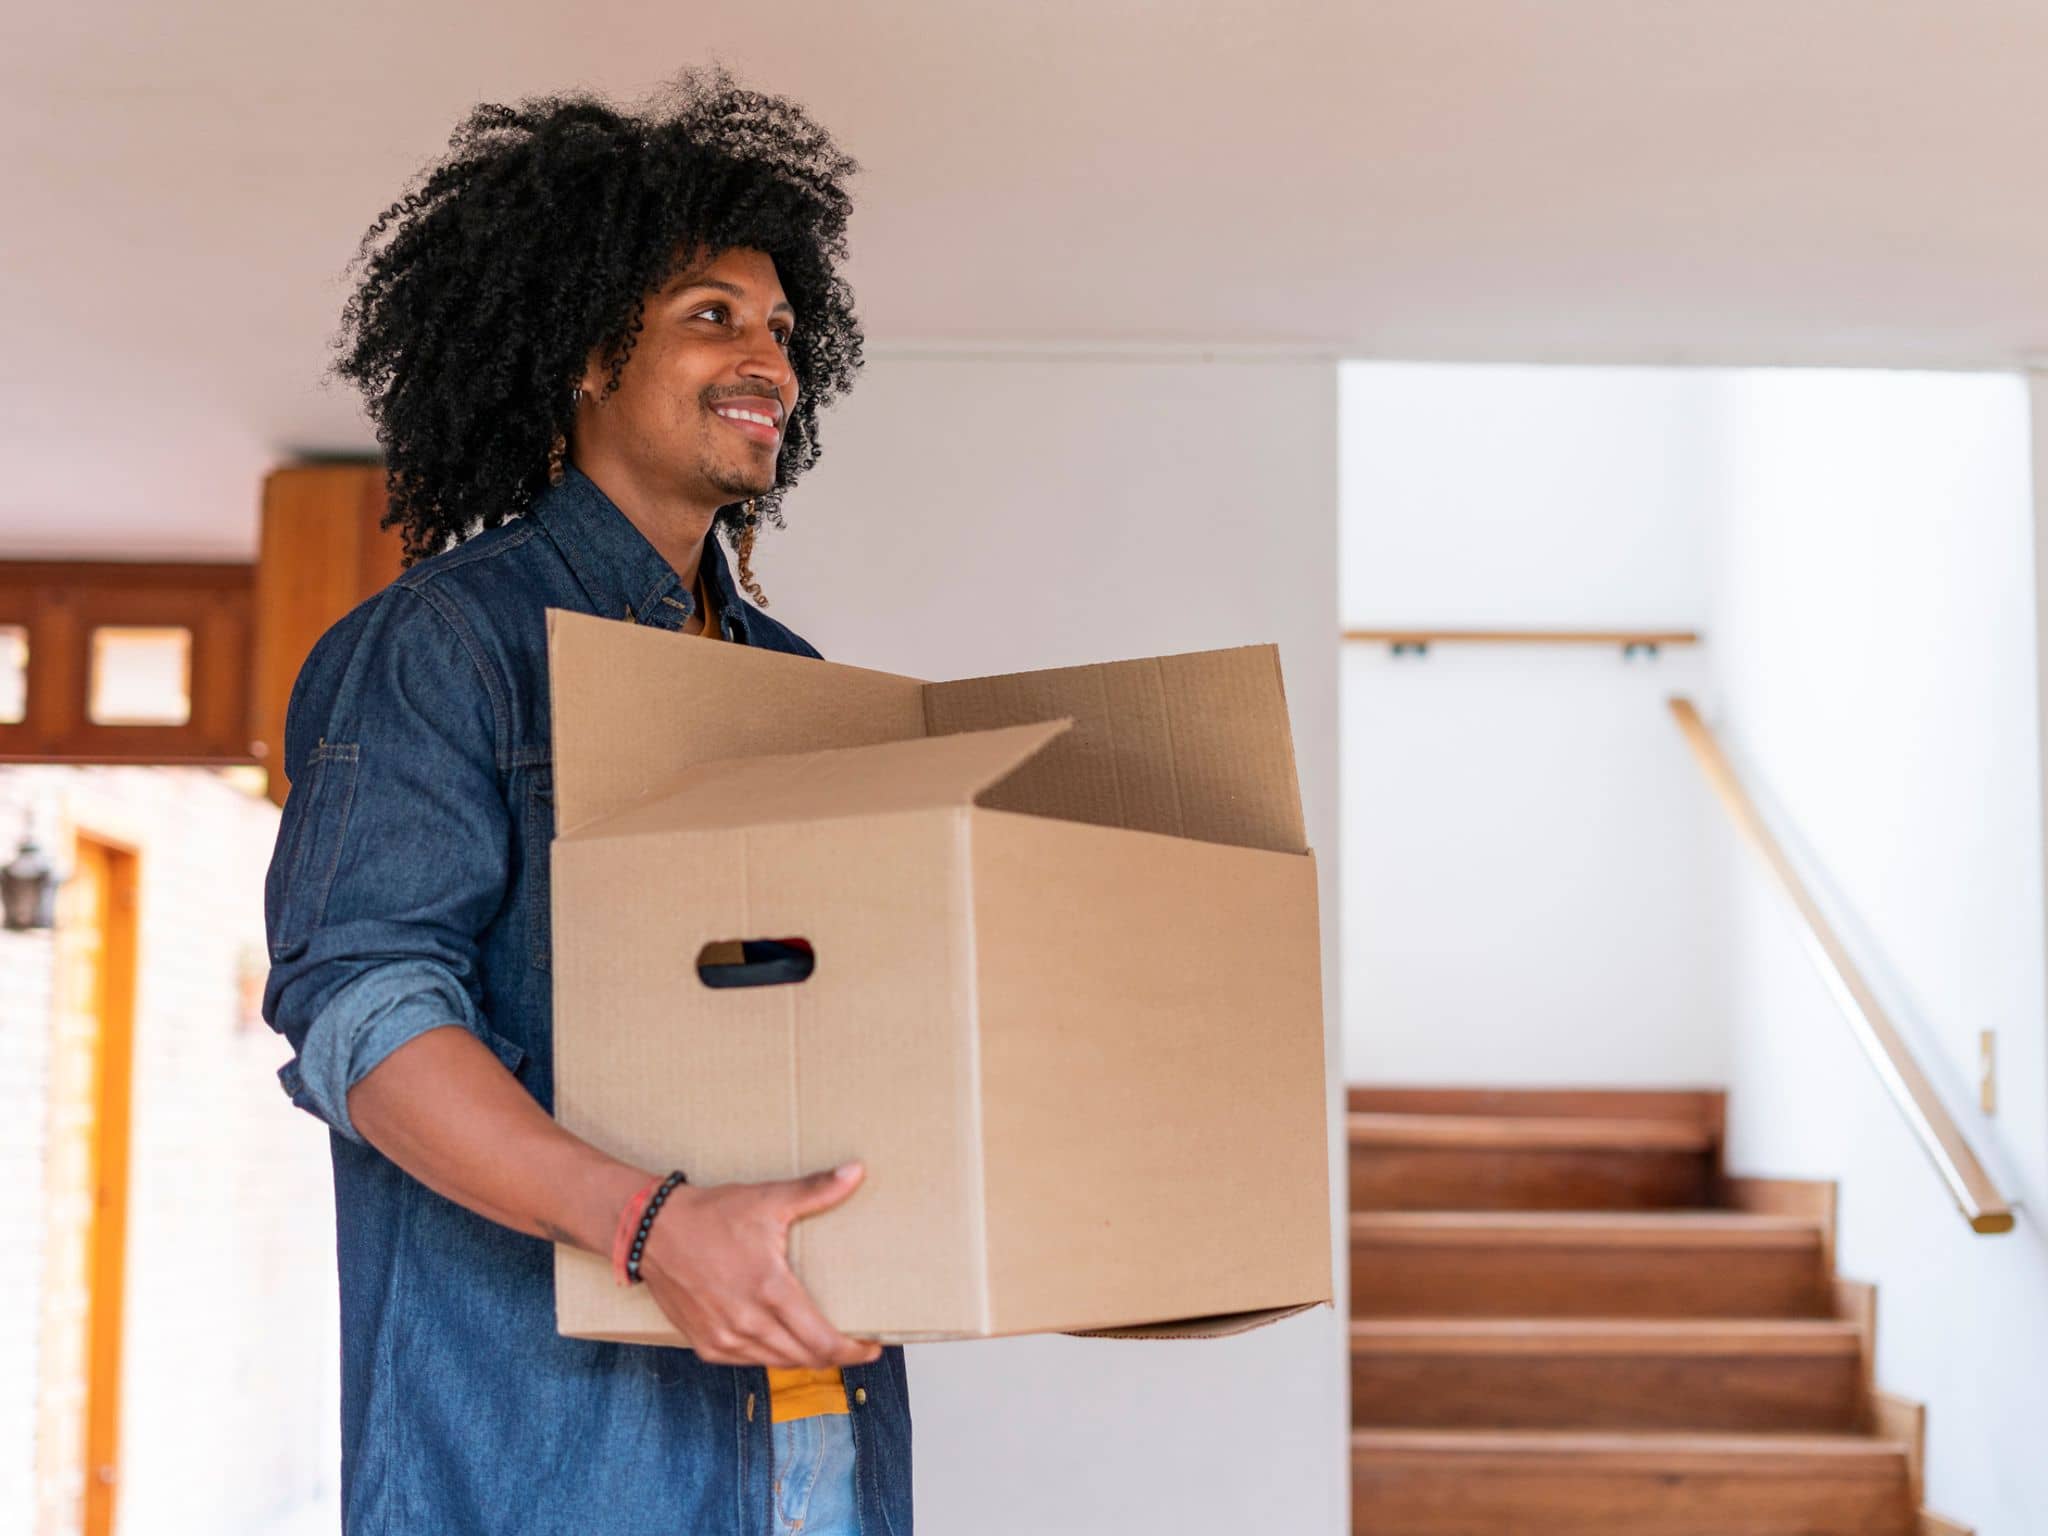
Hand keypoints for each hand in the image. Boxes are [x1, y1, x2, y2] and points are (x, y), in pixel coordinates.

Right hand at [638, 1161, 882, 1368]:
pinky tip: (782, 1343)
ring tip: (823, 1345)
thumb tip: (856, 1172)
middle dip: (834, 1356)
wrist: (653, 1230)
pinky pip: (748, 1362)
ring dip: (804, 1358)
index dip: (852, 1351)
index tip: (872, 1348)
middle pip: (805, 1358)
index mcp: (770, 1290)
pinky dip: (770, 1356)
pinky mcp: (705, 1344)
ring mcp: (724, 1338)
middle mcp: (748, 1323)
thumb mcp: (768, 1199)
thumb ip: (816, 1190)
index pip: (822, 1341)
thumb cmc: (712, 1215)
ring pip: (778, 1363)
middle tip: (854, 1345)